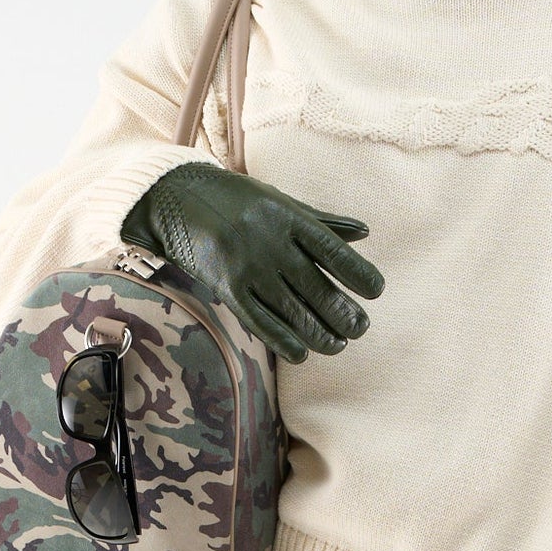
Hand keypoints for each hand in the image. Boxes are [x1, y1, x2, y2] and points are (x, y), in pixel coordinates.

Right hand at [121, 159, 384, 366]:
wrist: (174, 196)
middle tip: (360, 329)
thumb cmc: (236, 199)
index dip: (358, 274)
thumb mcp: (280, 201)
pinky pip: (260, 323)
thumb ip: (321, 221)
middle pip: (316, 287)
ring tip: (338, 345)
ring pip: (292, 311)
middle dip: (343, 313)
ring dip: (320, 334)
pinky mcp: (226, 287)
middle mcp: (270, 243)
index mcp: (288, 218)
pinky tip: (301, 354)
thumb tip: (365, 233)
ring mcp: (247, 267)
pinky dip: (284, 341)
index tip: (376, 291)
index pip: (333, 251)